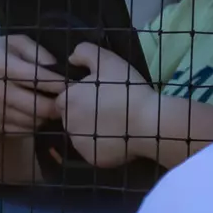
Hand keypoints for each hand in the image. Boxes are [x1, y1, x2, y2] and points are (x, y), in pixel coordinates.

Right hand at [0, 36, 67, 135]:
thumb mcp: (8, 44)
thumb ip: (34, 49)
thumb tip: (56, 66)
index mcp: (0, 65)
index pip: (39, 78)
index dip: (60, 83)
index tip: (72, 83)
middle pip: (41, 105)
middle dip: (59, 104)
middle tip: (69, 99)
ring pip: (35, 120)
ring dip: (48, 115)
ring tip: (53, 105)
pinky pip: (26, 129)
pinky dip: (36, 123)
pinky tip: (37, 113)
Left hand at [55, 43, 156, 168]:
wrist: (149, 121)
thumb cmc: (128, 89)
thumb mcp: (108, 61)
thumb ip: (85, 53)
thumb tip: (71, 58)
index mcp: (67, 100)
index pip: (63, 99)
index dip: (79, 97)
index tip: (98, 96)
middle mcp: (67, 124)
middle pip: (70, 118)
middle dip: (83, 114)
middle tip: (107, 109)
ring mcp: (78, 143)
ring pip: (80, 135)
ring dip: (91, 130)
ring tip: (115, 124)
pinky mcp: (91, 159)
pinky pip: (92, 151)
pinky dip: (101, 145)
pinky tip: (117, 138)